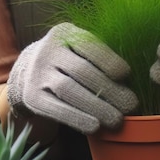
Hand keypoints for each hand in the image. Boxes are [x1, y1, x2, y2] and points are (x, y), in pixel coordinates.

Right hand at [6, 22, 137, 133]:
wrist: (28, 69)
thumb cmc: (67, 59)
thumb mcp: (78, 46)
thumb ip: (99, 55)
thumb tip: (129, 79)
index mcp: (63, 32)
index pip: (87, 44)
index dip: (107, 59)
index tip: (126, 74)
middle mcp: (47, 50)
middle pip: (80, 70)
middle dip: (108, 88)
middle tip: (130, 104)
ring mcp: (37, 74)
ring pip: (67, 90)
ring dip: (95, 106)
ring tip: (117, 119)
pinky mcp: (32, 97)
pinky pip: (56, 109)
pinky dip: (77, 118)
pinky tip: (95, 127)